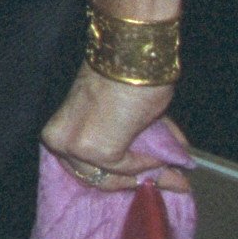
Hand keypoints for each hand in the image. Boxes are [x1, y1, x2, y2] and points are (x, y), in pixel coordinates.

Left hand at [39, 66, 189, 193]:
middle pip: (100, 177)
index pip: (88, 168)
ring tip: (179, 178)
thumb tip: (165, 166)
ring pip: (114, 178)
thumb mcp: (123, 119)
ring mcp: (74, 148)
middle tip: (175, 182)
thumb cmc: (125, 78)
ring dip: (150, 177)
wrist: (128, 56)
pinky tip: (165, 157)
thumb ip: (132, 145)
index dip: (123, 178)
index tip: (152, 183)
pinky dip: (149, 164)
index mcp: (59, 130)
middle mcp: (58, 141)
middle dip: (139, 182)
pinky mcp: (96, 151)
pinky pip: (128, 169)